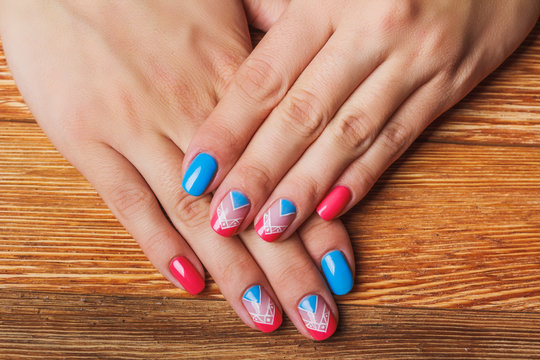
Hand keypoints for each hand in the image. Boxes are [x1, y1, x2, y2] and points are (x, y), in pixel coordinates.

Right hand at [0, 0, 354, 339]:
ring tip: (267, 318)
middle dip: (287, 268)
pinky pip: (128, 202)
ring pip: (195, 214)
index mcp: (232, 78)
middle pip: (249, 207)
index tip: (343, 268)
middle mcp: (190, 111)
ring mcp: (136, 127)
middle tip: (318, 318)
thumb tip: (314, 61)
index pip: (286, 167)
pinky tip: (190, 285)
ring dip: (234, 273)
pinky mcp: (86, 137)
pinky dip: (159, 246)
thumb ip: (271, 32)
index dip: (317, 221)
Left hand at [182, 0, 539, 241]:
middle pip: (302, 116)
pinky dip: (364, 176)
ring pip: (349, 136)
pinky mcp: (449, 84)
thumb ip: (283, 7)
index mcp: (329, 0)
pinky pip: (400, 137)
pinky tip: (333, 209)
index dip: (228, 130)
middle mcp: (370, 33)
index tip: (197, 171)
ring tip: (270, 228)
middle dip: (260, 173)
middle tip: (225, 217)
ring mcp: (414, 63)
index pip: (265, 78)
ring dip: (307, 187)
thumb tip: (241, 45)